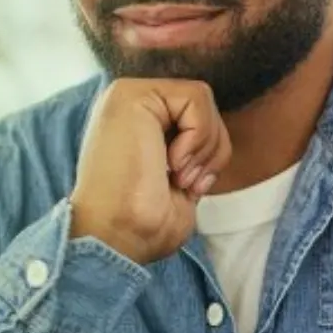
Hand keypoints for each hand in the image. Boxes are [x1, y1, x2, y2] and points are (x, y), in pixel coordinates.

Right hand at [70, 79, 231, 264]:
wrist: (115, 239)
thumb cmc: (142, 227)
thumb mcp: (179, 184)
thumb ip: (191, 154)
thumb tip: (216, 143)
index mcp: (134, 126)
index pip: (196, 120)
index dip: (207, 155)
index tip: (187, 187)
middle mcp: (127, 106)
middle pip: (203, 108)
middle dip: (210, 151)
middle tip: (184, 183)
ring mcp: (125, 96)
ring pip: (202, 100)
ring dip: (204, 147)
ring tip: (176, 176)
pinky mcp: (131, 94)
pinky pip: (196, 97)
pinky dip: (198, 135)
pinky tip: (171, 162)